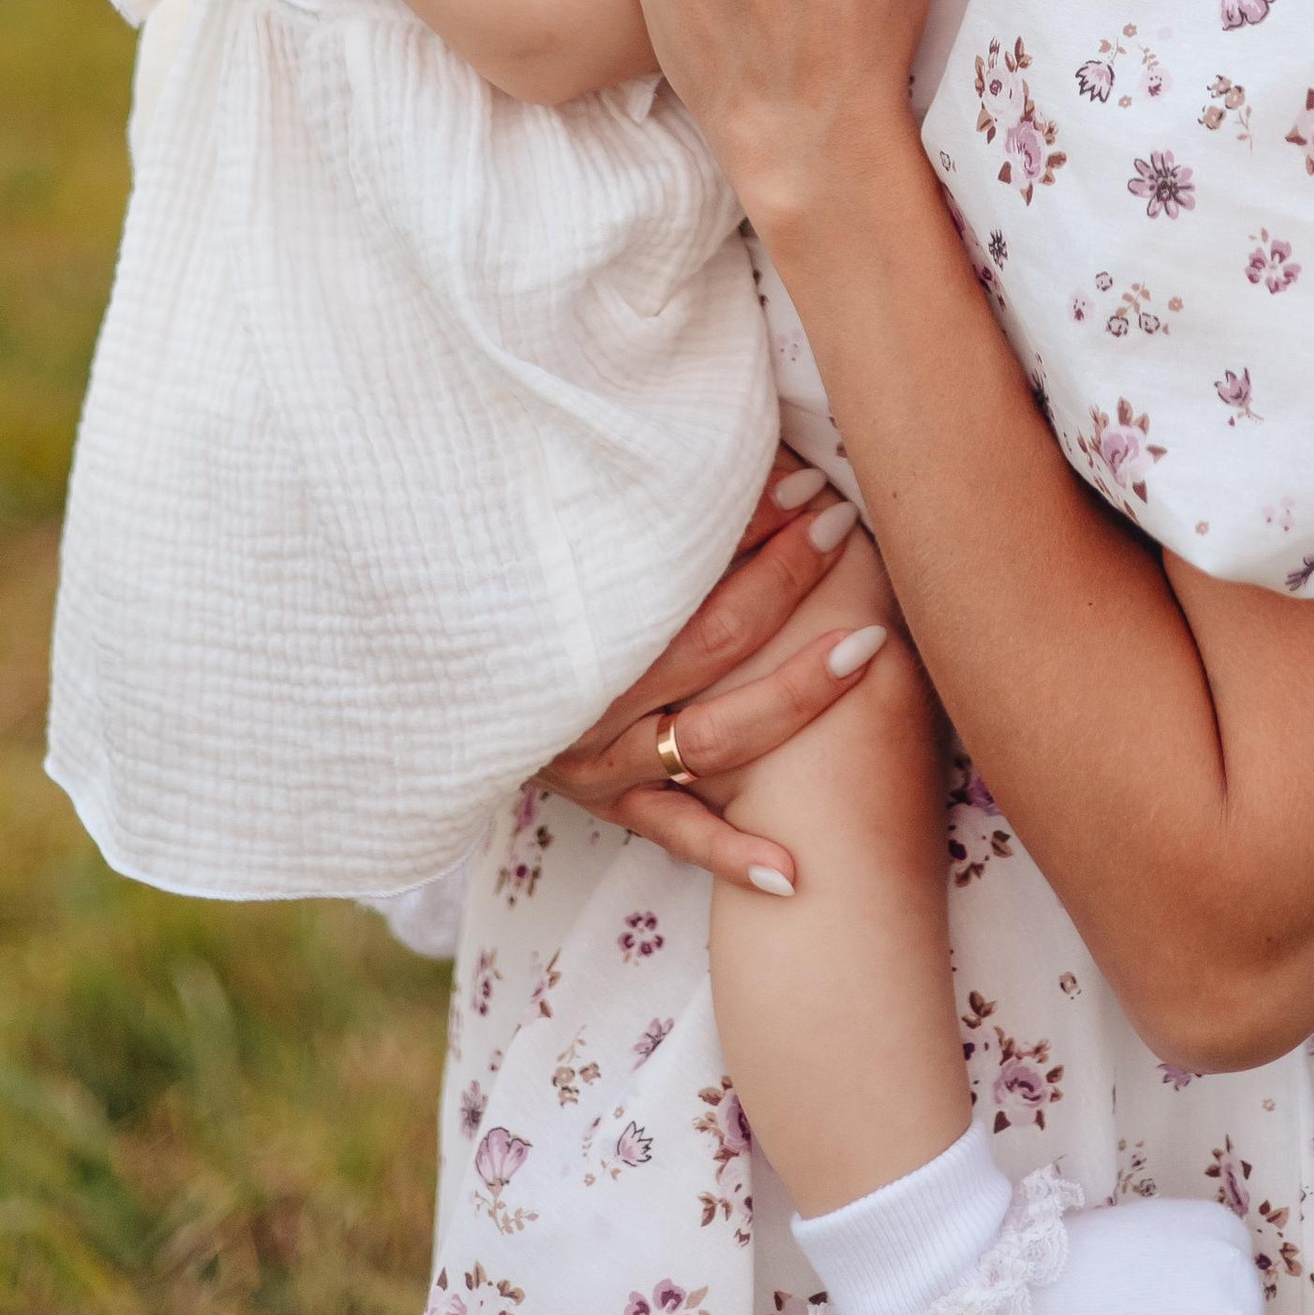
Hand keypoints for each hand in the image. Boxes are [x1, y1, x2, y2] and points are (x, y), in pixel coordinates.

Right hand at [536, 463, 887, 888]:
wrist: (444, 690)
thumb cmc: (529, 590)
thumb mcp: (572, 545)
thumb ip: (647, 510)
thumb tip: (746, 447)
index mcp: (575, 625)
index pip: (681, 571)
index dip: (750, 524)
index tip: (810, 484)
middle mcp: (583, 699)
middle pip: (708, 642)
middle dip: (784, 580)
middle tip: (843, 527)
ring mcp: (594, 761)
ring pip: (708, 739)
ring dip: (794, 695)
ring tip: (869, 648)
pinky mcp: (608, 806)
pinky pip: (677, 832)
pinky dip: (731, 851)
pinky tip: (794, 866)